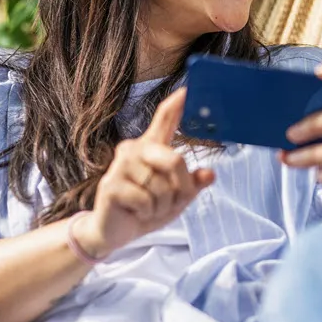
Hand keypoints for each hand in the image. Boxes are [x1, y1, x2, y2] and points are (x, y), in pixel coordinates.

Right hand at [73, 89, 213, 257]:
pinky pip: (146, 201)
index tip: (187, 90)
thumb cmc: (146, 209)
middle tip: (171, 203)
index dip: (176, 105)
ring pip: (161, 187)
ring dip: (162, 207)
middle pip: (174, 160)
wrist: (114, 232)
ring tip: (147, 208)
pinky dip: (147, 213)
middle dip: (181, 188)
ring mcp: (120, 165)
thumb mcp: (176, 198)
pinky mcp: (110, 185)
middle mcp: (134, 149)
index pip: (164, 120)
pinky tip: (135, 212)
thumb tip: (210, 174)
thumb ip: (191, 184)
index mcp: (151, 147)